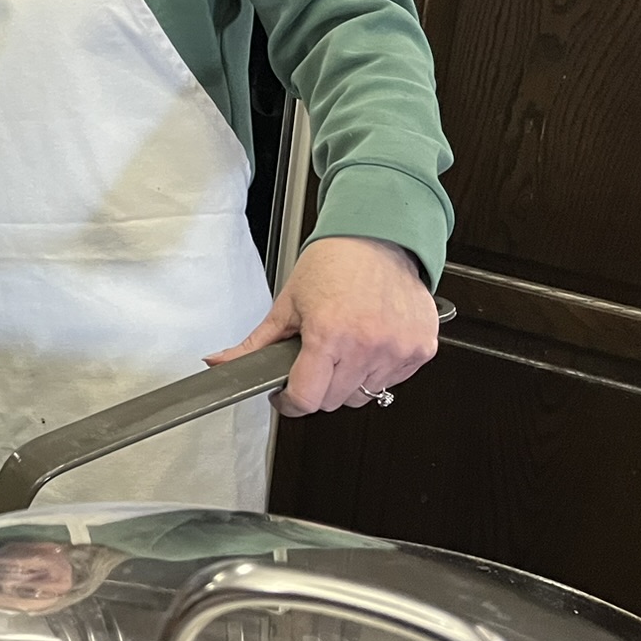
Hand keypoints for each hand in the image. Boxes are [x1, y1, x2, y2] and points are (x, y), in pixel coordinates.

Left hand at [206, 236, 438, 414]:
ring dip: (349, 381)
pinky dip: (377, 371)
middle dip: (316, 388)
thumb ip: (255, 343)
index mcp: (329, 334)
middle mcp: (367, 346)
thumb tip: (219, 363)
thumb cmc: (334, 263)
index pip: (307, 399)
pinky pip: (393, 382)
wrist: (379, 238)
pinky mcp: (422, 349)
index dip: (289, 402)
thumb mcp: (287, 303)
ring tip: (343, 345)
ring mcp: (398, 350)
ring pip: (364, 395)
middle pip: (333, 402)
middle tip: (313, 361)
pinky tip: (369, 342)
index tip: (286, 395)